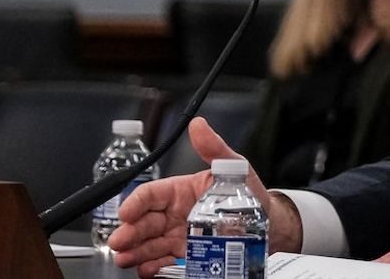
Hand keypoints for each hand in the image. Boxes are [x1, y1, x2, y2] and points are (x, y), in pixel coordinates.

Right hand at [109, 117, 281, 276]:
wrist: (268, 225)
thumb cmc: (249, 194)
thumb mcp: (234, 168)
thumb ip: (214, 148)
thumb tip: (198, 125)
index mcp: (179, 191)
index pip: (150, 195)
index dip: (135, 202)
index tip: (126, 213)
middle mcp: (174, 215)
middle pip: (144, 222)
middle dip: (129, 232)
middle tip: (120, 241)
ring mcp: (177, 237)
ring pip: (148, 244)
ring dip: (135, 252)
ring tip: (127, 259)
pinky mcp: (185, 256)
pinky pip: (164, 262)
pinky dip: (153, 266)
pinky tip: (148, 269)